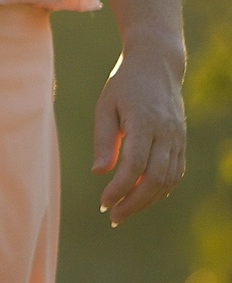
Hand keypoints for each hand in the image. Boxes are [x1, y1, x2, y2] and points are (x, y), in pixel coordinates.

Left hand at [93, 49, 186, 225]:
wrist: (157, 66)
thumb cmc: (124, 85)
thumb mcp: (105, 107)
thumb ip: (104, 140)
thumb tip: (100, 172)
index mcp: (145, 124)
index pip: (135, 166)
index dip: (120, 188)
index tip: (103, 202)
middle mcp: (166, 134)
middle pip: (155, 179)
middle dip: (134, 202)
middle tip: (114, 216)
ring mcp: (177, 138)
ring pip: (168, 179)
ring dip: (147, 199)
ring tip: (124, 210)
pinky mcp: (181, 141)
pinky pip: (175, 171)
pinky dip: (161, 188)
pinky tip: (143, 196)